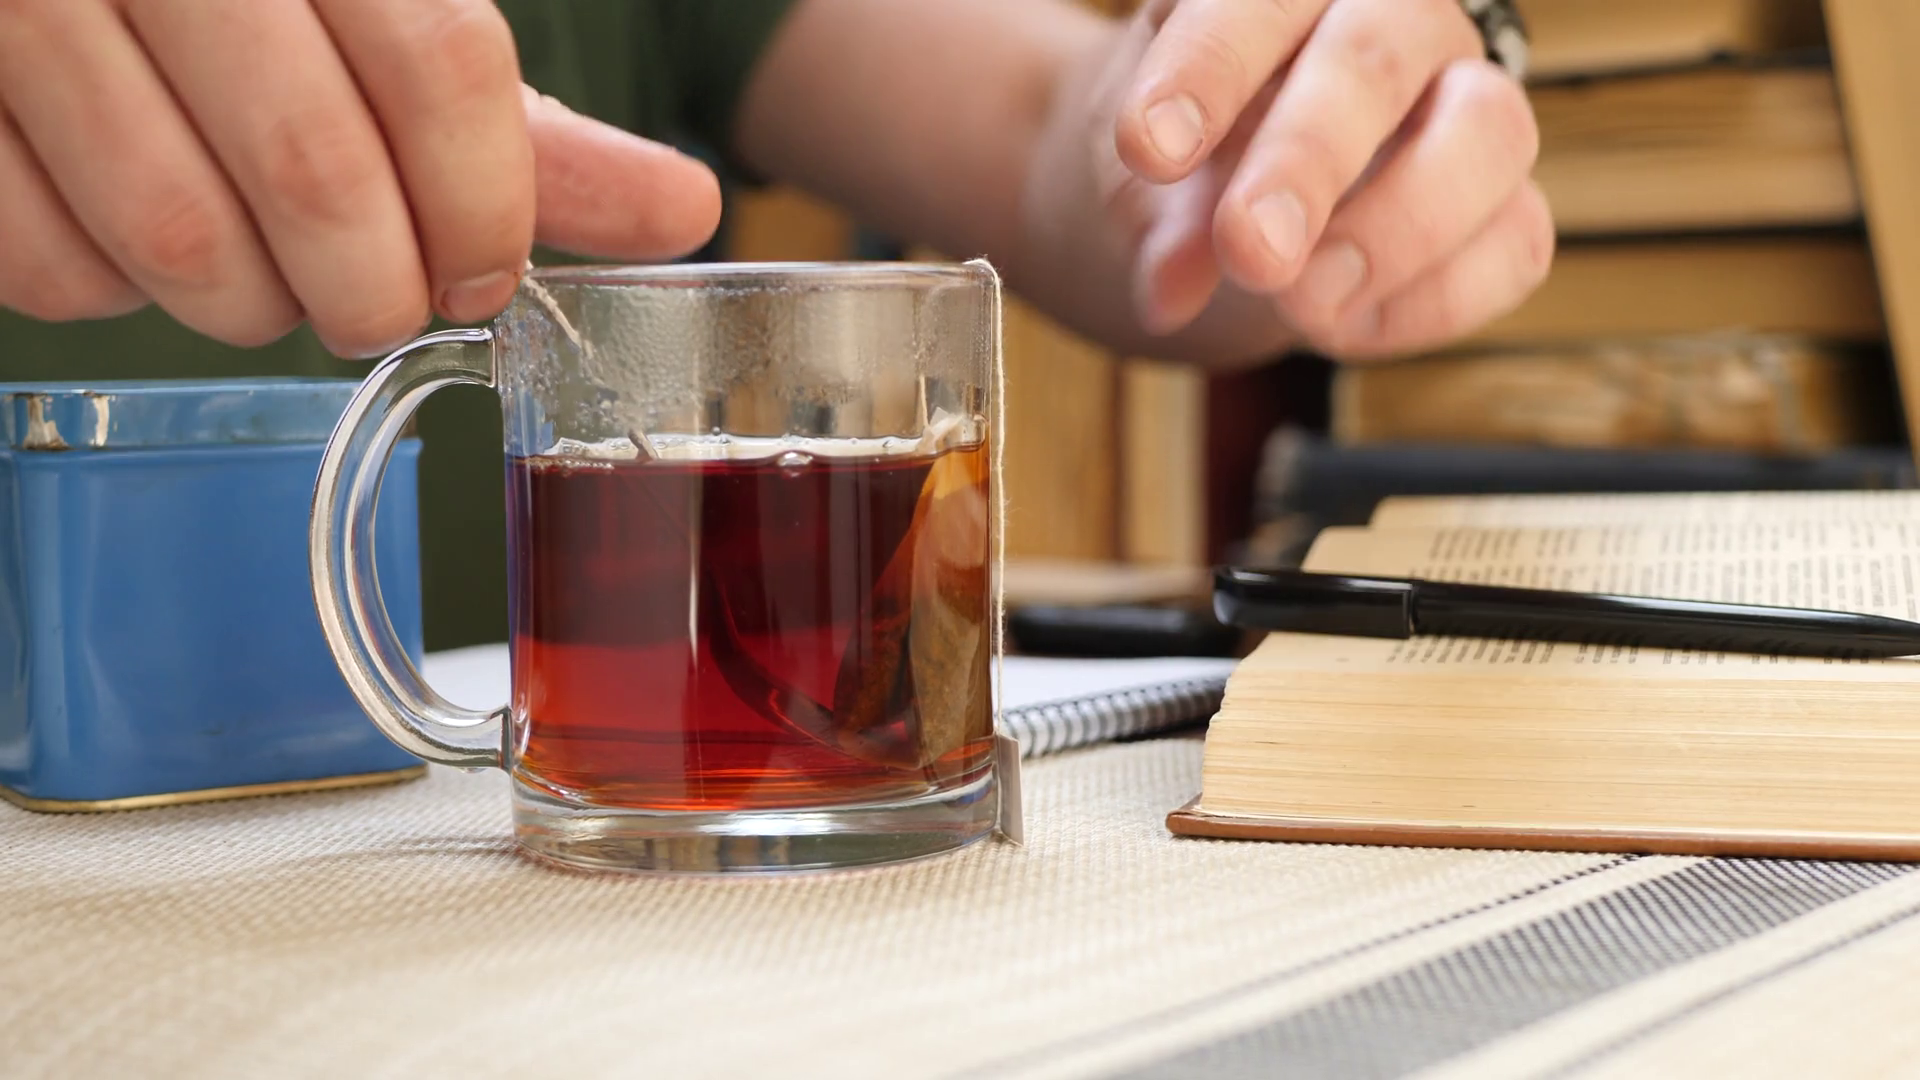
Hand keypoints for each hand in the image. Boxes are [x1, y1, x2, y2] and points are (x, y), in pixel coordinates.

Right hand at [0, 0, 719, 356]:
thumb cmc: (244, 1)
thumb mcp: (377, 18)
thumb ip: (515, 126)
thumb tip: (684, 212)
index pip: (440, 65)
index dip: (484, 206)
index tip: (484, 275)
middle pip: (317, 171)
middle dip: (375, 290)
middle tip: (381, 302)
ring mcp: (22, 15)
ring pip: (180, 240)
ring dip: (253, 306)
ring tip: (270, 278)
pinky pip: (51, 269)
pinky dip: (114, 294)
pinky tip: (140, 240)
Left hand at [1097, 0, 1551, 359]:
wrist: (1235, 202)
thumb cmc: (1195, 154)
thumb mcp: (1147, 179)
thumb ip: (1155, 221)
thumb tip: (1170, 291)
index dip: (1209, 66)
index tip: (1148, 150)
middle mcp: (1401, 25)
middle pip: (1382, 55)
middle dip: (1310, 157)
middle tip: (1249, 249)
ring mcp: (1470, 112)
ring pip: (1491, 134)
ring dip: (1395, 231)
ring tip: (1298, 304)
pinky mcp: (1508, 208)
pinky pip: (1515, 245)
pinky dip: (1429, 302)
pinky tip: (1337, 328)